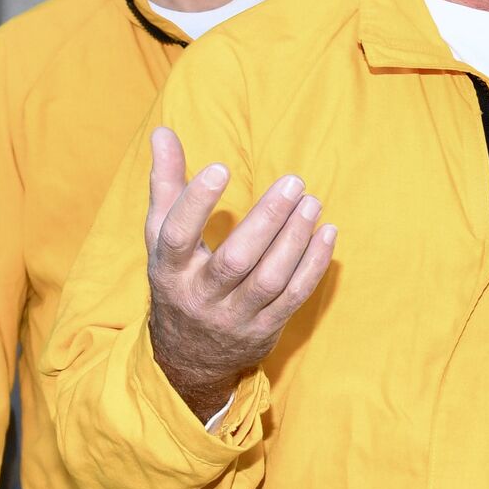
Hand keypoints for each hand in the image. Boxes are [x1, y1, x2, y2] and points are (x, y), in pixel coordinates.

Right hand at [144, 128, 336, 420]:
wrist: (187, 357)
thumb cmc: (179, 278)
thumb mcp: (161, 239)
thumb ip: (167, 185)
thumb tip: (163, 131)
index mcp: (169, 270)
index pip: (176, 237)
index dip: (196, 203)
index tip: (221, 166)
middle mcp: (200, 297)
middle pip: (235, 260)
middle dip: (267, 220)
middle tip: (293, 182)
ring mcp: (234, 316)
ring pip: (269, 279)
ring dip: (295, 239)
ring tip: (312, 201)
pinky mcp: (264, 328)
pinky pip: (293, 297)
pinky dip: (313, 265)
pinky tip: (327, 232)